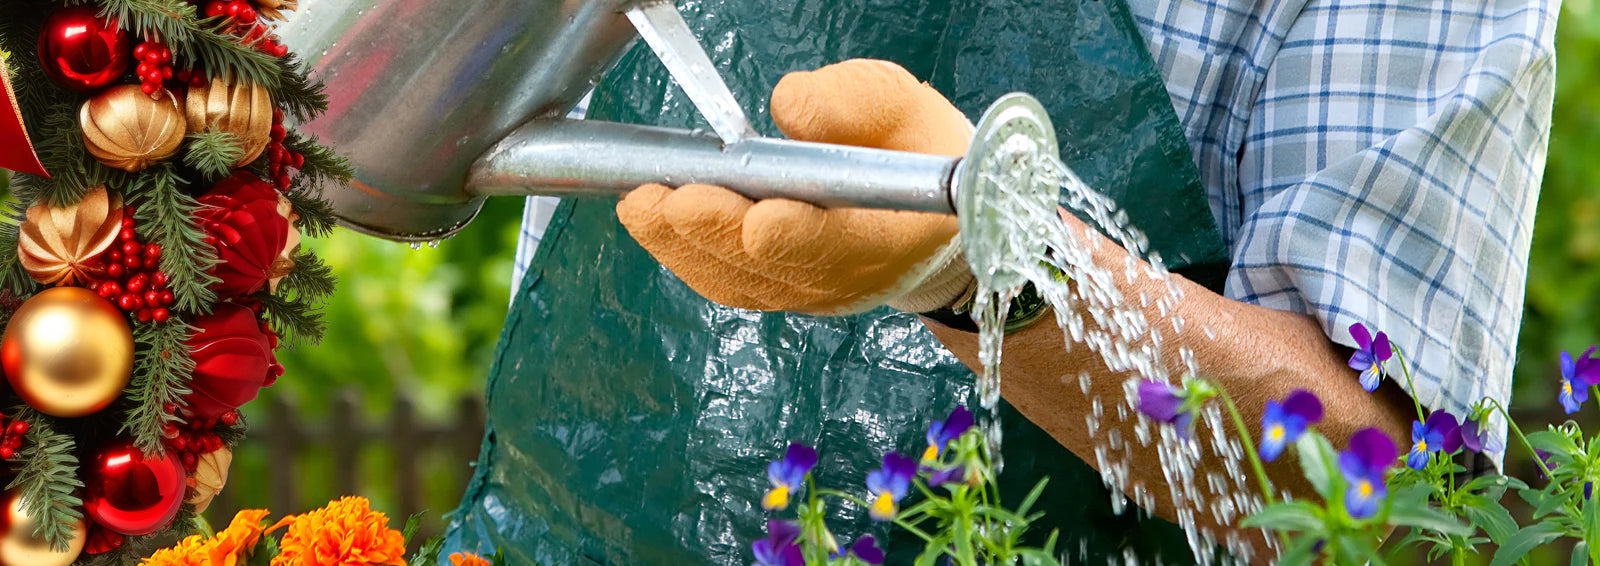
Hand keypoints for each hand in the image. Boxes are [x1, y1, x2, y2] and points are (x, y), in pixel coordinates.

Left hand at [617, 59, 974, 314]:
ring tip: (642, 205)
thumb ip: (850, 101)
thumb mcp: (902, 105)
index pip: (836, 244)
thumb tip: (789, 107)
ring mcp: (807, 293)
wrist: (926, 221)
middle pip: (769, 267)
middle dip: (711, 231)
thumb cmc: (913, 155)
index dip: (794, 236)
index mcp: (889, 233)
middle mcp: (845, 276)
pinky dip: (685, 255)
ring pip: (737, 281)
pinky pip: (725, 283)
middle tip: (663, 198)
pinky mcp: (778, 293)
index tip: (757, 218)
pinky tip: (655, 221)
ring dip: (683, 245)